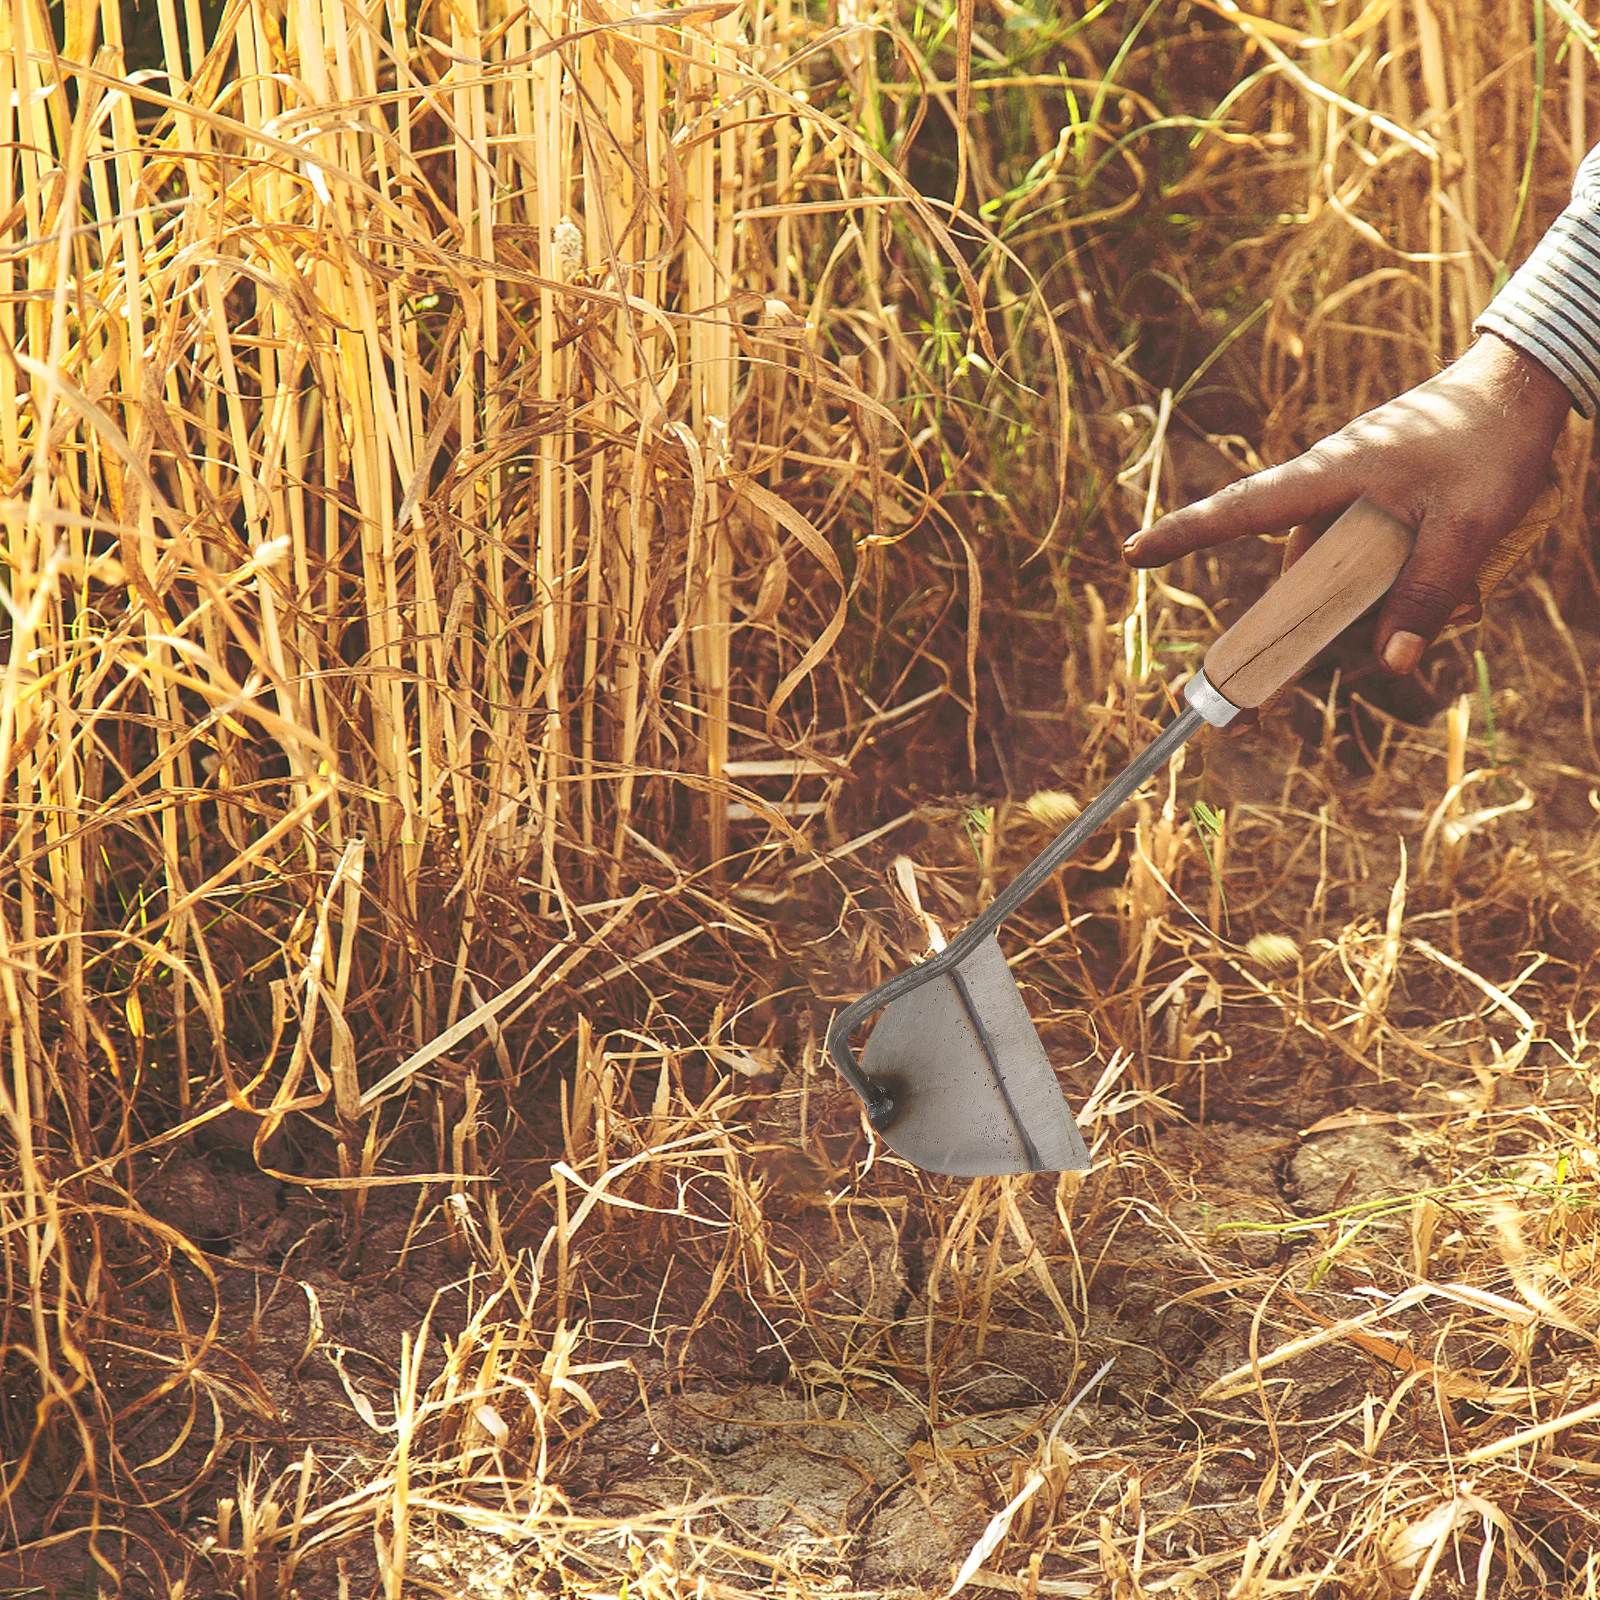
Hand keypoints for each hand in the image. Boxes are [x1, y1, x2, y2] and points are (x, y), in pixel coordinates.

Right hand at [1121, 332, 1570, 672]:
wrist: (1522, 389)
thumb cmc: (1489, 441)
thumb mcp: (1467, 526)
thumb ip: (1426, 595)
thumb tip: (1389, 666)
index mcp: (1328, 478)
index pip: (1240, 511)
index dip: (1184, 535)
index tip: (1132, 555)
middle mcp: (1325, 493)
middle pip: (1292, 582)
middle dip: (1285, 645)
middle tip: (1244, 723)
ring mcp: (1349, 504)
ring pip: (1334, 582)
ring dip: (1366, 619)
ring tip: (1441, 616)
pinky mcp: (1373, 512)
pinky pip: (1363, 570)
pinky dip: (1389, 595)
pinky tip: (1449, 598)